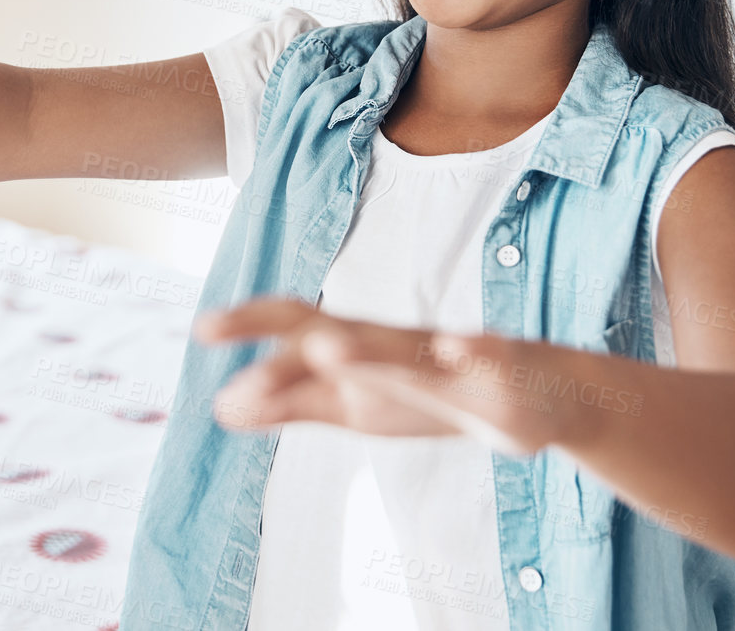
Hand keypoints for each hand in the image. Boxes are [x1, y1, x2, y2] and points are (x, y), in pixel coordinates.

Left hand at [195, 297, 575, 454]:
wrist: (535, 397)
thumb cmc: (430, 395)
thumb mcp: (353, 408)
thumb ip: (292, 404)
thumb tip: (220, 405)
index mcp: (358, 351)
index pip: (296, 329)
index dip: (250, 326)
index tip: (199, 329)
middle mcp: (393, 344)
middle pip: (333, 329)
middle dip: (280, 328)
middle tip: (222, 326)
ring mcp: (447, 355)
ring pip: (401, 349)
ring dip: (363, 348)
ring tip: (325, 349)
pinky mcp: (502, 372)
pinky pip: (487, 357)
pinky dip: (470, 350)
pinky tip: (454, 348)